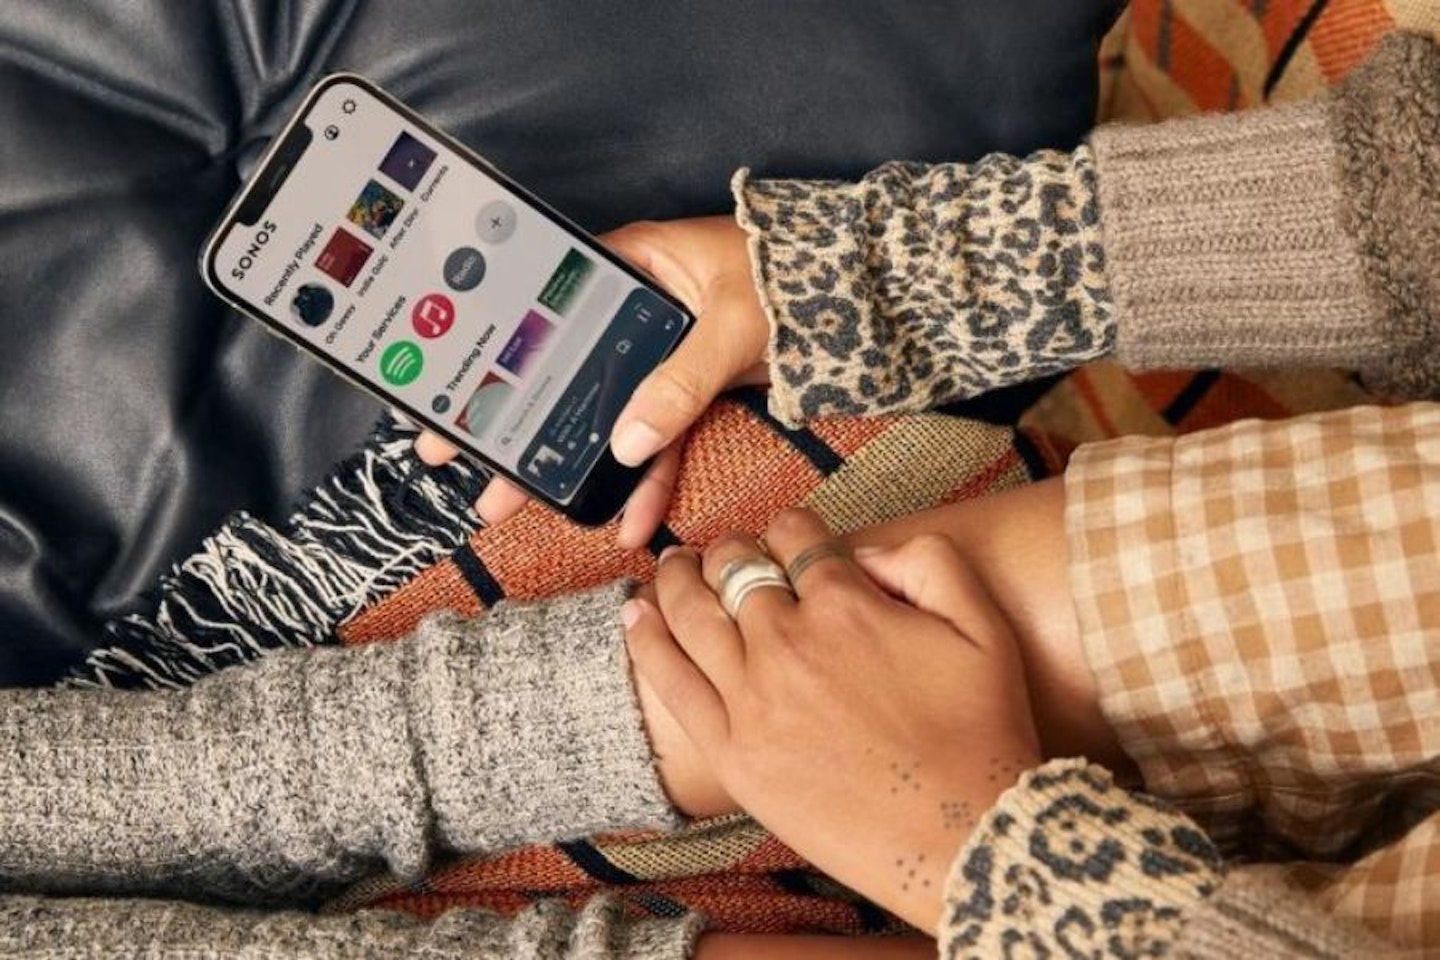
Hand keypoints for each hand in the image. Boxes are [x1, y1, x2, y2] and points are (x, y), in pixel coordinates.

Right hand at [417, 216, 768, 546]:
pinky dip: (648, 481)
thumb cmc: (795, 279)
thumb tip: (626, 442)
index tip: (459, 407)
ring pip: (607, 418)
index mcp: (628, 267)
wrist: (860, 295)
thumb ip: (679, 382)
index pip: (545, 316)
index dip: (496, 363)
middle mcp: (633, 310)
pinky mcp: (690, 391)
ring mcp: (661, 355)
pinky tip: (630, 523)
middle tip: (477, 477)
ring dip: (575, 469)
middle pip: (566, 377)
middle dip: (523, 434)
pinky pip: (660, 440)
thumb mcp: (730, 325)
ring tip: (529, 511)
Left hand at [624, 508, 1041, 933]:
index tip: (787, 539)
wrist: (962, 834)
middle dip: (730, 549)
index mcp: (846, 604)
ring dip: (677, 578)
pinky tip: (635, 615)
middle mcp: (789, 640)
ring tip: (673, 568)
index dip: (790, 528)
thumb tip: (867, 549)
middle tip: (727, 554)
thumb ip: (928, 563)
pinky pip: (672, 681)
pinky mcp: (732, 750)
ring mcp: (753, 696)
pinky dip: (646, 640)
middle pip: (734, 568)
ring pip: (690, 612)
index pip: (795, 536)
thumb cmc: (980, 734)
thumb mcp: (982, 626)